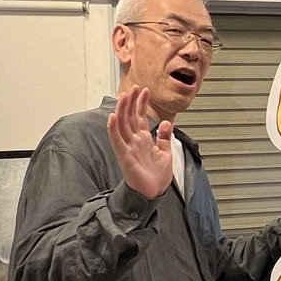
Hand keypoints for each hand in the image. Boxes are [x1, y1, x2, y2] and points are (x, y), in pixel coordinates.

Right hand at [107, 85, 172, 199]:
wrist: (153, 193)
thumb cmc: (156, 176)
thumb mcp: (165, 153)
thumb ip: (165, 138)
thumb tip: (167, 122)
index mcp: (144, 139)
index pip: (141, 117)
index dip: (142, 103)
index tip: (145, 90)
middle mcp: (134, 141)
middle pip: (130, 117)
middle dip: (132, 102)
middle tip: (134, 87)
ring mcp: (128, 147)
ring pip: (122, 125)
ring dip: (122, 110)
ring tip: (124, 96)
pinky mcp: (124, 156)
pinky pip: (117, 141)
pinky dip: (114, 129)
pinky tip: (113, 117)